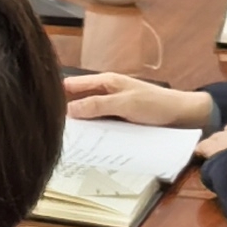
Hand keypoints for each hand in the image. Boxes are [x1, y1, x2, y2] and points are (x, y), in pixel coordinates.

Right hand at [63, 73, 212, 130]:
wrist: (184, 116)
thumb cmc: (157, 105)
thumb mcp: (125, 104)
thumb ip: (97, 105)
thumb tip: (69, 110)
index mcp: (105, 82)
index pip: (72, 85)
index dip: (56, 95)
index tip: (42, 109)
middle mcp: (106, 93)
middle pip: (77, 102)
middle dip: (66, 114)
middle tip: (50, 131)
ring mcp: (112, 108)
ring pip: (88, 116)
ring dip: (81, 127)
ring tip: (66, 141)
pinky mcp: (119, 120)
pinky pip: (100, 126)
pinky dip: (93, 133)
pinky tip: (88, 145)